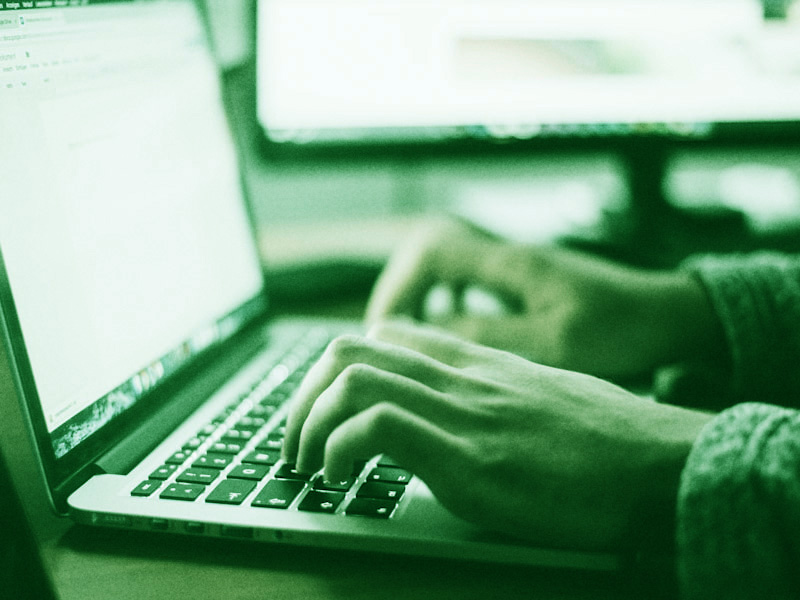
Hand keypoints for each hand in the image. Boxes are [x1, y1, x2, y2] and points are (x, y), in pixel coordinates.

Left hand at [283, 320, 712, 549]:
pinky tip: (340, 479)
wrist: (658, 462)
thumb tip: (452, 415)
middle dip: (302, 396)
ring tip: (307, 464)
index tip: (322, 410)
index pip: (383, 336)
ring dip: (308, 423)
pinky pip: (377, 427)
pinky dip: (339, 449)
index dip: (335, 370)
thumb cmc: (604, 439)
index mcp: (474, 363)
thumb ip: (488, 395)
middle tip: (295, 442)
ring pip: (352, 379)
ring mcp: (462, 414)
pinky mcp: (469, 459)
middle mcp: (460, 378)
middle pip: (349, 350)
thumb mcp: (537, 398)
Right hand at [366, 218, 720, 378]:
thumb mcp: (554, 344)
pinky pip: (468, 280)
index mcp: (511, 264)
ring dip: (422, 296)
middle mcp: (508, 256)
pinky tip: (452, 331)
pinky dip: (448, 301)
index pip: (431, 252)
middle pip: (428, 252)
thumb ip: (489, 336)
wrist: (669, 315)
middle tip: (389, 335)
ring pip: (446, 265)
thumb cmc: (622, 329)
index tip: (388, 330)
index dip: (400, 288)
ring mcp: (516, 266)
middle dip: (401, 291)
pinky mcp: (524, 281)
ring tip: (411, 336)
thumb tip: (429, 334)